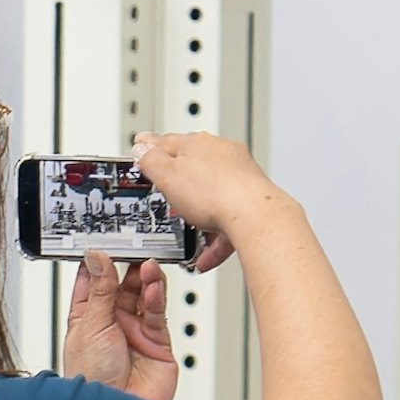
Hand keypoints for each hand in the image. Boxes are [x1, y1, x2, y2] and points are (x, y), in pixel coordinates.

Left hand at [64, 254, 182, 392]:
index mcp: (87, 318)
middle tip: (135, 247)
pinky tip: (154, 285)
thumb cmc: (92, 379)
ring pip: (143, 295)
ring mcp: (135, 332)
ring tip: (148, 265)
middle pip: (122, 284)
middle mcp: (112, 323)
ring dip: (145, 278)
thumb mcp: (91, 325)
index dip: (99, 261)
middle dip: (129, 265)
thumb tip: (97, 257)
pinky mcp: (158, 341)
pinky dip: (157, 296)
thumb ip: (100, 289)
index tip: (106, 240)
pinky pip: (158, 312)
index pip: (93, 281)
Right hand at [128, 126, 287, 257]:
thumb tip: (142, 147)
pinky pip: (228, 221)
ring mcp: (240, 178)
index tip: (143, 152)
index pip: (169, 142)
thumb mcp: (166, 175)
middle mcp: (222, 156)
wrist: (256, 217)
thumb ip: (150, 160)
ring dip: (198, 220)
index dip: (152, 149)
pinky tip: (205, 257)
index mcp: (199, 144)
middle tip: (166, 202)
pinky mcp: (252, 201)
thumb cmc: (215, 193)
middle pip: (193, 171)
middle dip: (179, 189)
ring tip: (189, 237)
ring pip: (212, 199)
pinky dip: (215, 240)